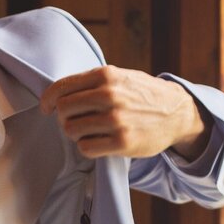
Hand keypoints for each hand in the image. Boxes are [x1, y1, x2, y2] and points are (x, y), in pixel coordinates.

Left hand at [39, 66, 209, 158]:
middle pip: (63, 110)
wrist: (177, 112)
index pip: (62, 88)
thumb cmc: (142, 94)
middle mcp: (110, 96)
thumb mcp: (120, 76)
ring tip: (89, 131)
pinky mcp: (122, 143)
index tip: (46, 108)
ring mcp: (116, 120)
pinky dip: (87, 146)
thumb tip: (57, 94)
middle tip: (74, 120)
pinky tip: (98, 141)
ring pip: (71, 130)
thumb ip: (91, 81)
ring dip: (76, 133)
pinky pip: (85, 148)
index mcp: (106, 76)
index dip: (48, 100)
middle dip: (64, 117)